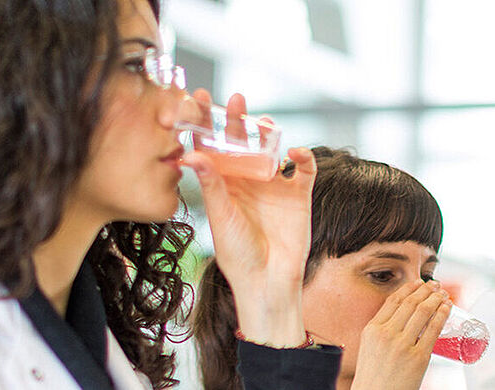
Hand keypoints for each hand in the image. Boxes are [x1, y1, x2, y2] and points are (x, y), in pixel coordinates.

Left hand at [182, 91, 317, 346]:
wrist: (268, 281)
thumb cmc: (238, 255)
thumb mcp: (221, 217)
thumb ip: (211, 184)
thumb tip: (191, 153)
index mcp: (223, 185)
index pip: (212, 148)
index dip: (205, 125)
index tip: (196, 100)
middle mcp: (247, 181)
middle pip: (242, 142)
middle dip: (238, 120)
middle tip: (235, 99)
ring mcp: (274, 186)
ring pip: (272, 149)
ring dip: (269, 133)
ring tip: (262, 121)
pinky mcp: (298, 195)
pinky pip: (304, 168)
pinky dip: (302, 156)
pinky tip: (294, 152)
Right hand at [352, 280, 451, 389]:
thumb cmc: (373, 377)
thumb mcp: (369, 348)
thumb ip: (381, 331)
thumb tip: (402, 318)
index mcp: (372, 329)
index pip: (393, 301)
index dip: (409, 288)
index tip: (418, 282)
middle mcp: (386, 334)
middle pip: (410, 303)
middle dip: (426, 290)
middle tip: (436, 285)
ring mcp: (403, 345)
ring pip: (423, 312)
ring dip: (436, 299)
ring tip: (443, 294)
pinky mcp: (418, 357)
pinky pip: (434, 330)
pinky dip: (442, 315)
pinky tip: (447, 308)